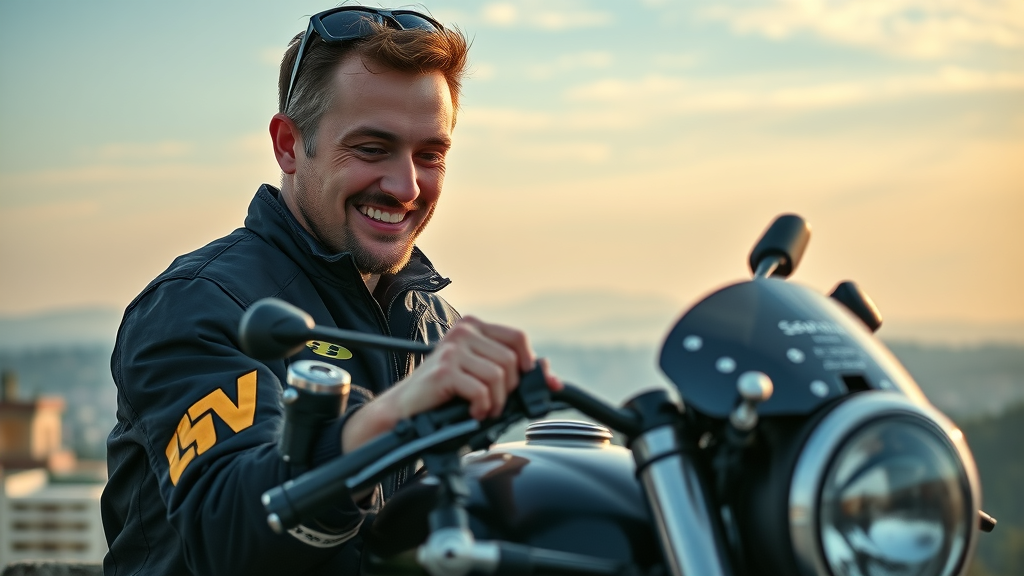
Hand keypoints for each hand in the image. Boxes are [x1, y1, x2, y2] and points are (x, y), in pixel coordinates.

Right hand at [341, 316, 559, 452]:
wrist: (405, 409)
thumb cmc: (444, 394)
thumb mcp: (480, 375)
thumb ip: (514, 372)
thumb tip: (553, 381)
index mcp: (472, 326)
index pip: (517, 338)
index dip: (529, 363)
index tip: (526, 384)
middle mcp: (463, 332)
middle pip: (512, 360)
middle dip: (509, 389)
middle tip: (493, 403)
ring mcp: (453, 349)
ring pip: (499, 376)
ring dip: (496, 402)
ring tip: (483, 409)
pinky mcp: (445, 370)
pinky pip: (483, 391)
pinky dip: (482, 408)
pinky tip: (472, 412)